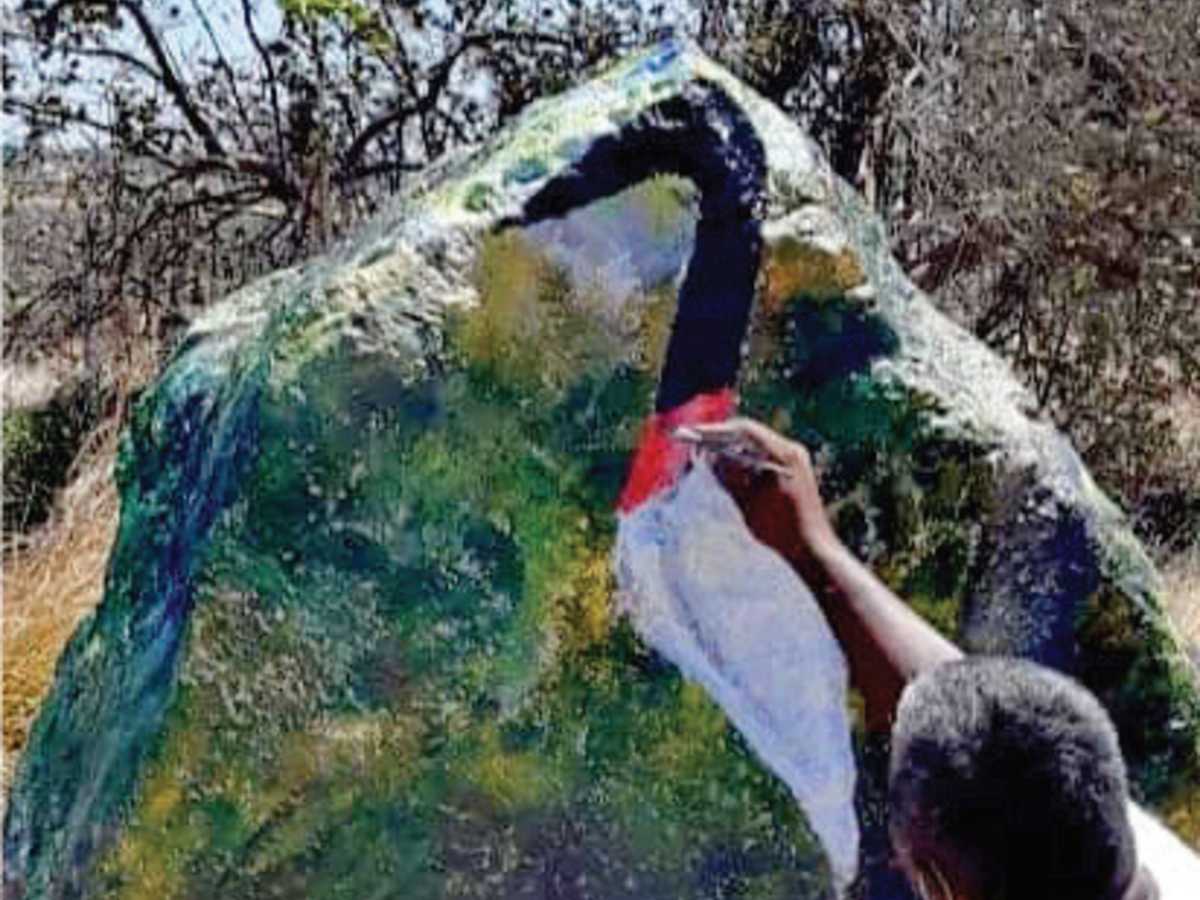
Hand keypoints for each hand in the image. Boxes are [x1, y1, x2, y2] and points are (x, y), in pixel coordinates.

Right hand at [679, 418, 839, 566]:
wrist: (813, 550)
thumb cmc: (781, 530)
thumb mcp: (748, 502)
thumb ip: (729, 476)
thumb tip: (708, 456)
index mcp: (784, 454)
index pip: (744, 431)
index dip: (715, 431)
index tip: (692, 434)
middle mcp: (791, 451)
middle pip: (750, 436)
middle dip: (721, 440)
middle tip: (695, 444)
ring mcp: (794, 461)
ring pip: (755, 446)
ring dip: (731, 450)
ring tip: (706, 457)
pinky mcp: (792, 472)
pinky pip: (762, 458)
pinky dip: (743, 461)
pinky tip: (727, 471)